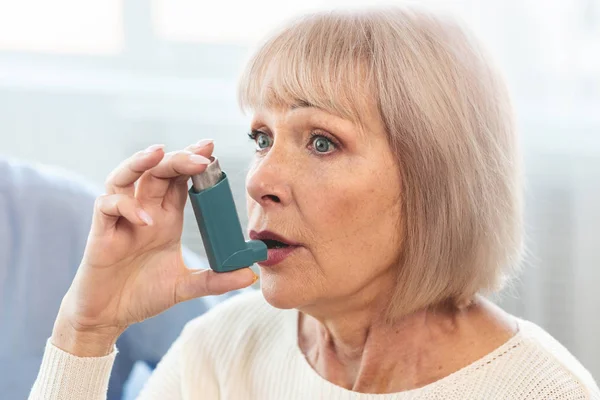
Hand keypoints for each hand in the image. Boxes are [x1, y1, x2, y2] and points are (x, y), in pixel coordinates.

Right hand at [52, 141, 255, 355]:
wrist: (109, 317)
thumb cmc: (142, 295)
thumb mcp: (185, 287)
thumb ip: (216, 280)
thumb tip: (250, 276)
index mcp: (166, 218)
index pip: (180, 181)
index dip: (193, 163)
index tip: (212, 151)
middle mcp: (145, 212)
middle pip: (158, 171)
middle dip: (179, 158)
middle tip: (202, 153)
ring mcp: (121, 220)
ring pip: (125, 177)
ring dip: (140, 162)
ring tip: (160, 152)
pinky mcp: (101, 233)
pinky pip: (107, 206)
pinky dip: (125, 206)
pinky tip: (145, 219)